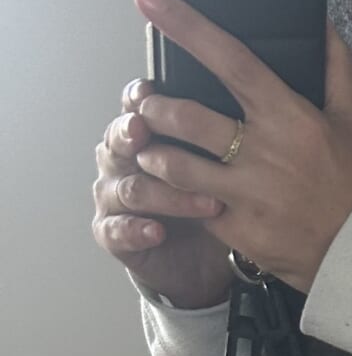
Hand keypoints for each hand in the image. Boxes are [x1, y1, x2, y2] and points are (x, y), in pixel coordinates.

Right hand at [92, 77, 234, 307]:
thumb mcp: (215, 169)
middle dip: (131, 134)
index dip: (137, 98)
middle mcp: (120, 161)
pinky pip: (117, 230)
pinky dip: (137, 230)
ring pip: (131, 189)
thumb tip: (238, 109)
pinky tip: (157, 231)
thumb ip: (214, 140)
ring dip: (165, 194)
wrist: (194, 263)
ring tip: (202, 200)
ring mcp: (111, 198)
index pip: (133, 108)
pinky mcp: (110, 233)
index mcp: (141, 137)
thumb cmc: (202, 205)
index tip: (149, 92)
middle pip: (119, 141)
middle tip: (145, 130)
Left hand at [131, 0, 351, 295]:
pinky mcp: (236, 229)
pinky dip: (179, 197)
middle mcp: (260, 152)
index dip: (186, 27)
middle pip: (187, 117)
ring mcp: (245, 194)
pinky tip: (177, 192)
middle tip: (145, 104)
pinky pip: (193, 207)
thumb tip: (323, 22)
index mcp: (286, 116)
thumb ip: (335, 66)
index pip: (229, 59)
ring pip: (176, 167)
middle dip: (154, 107)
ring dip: (154, 153)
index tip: (150, 2)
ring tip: (148, 148)